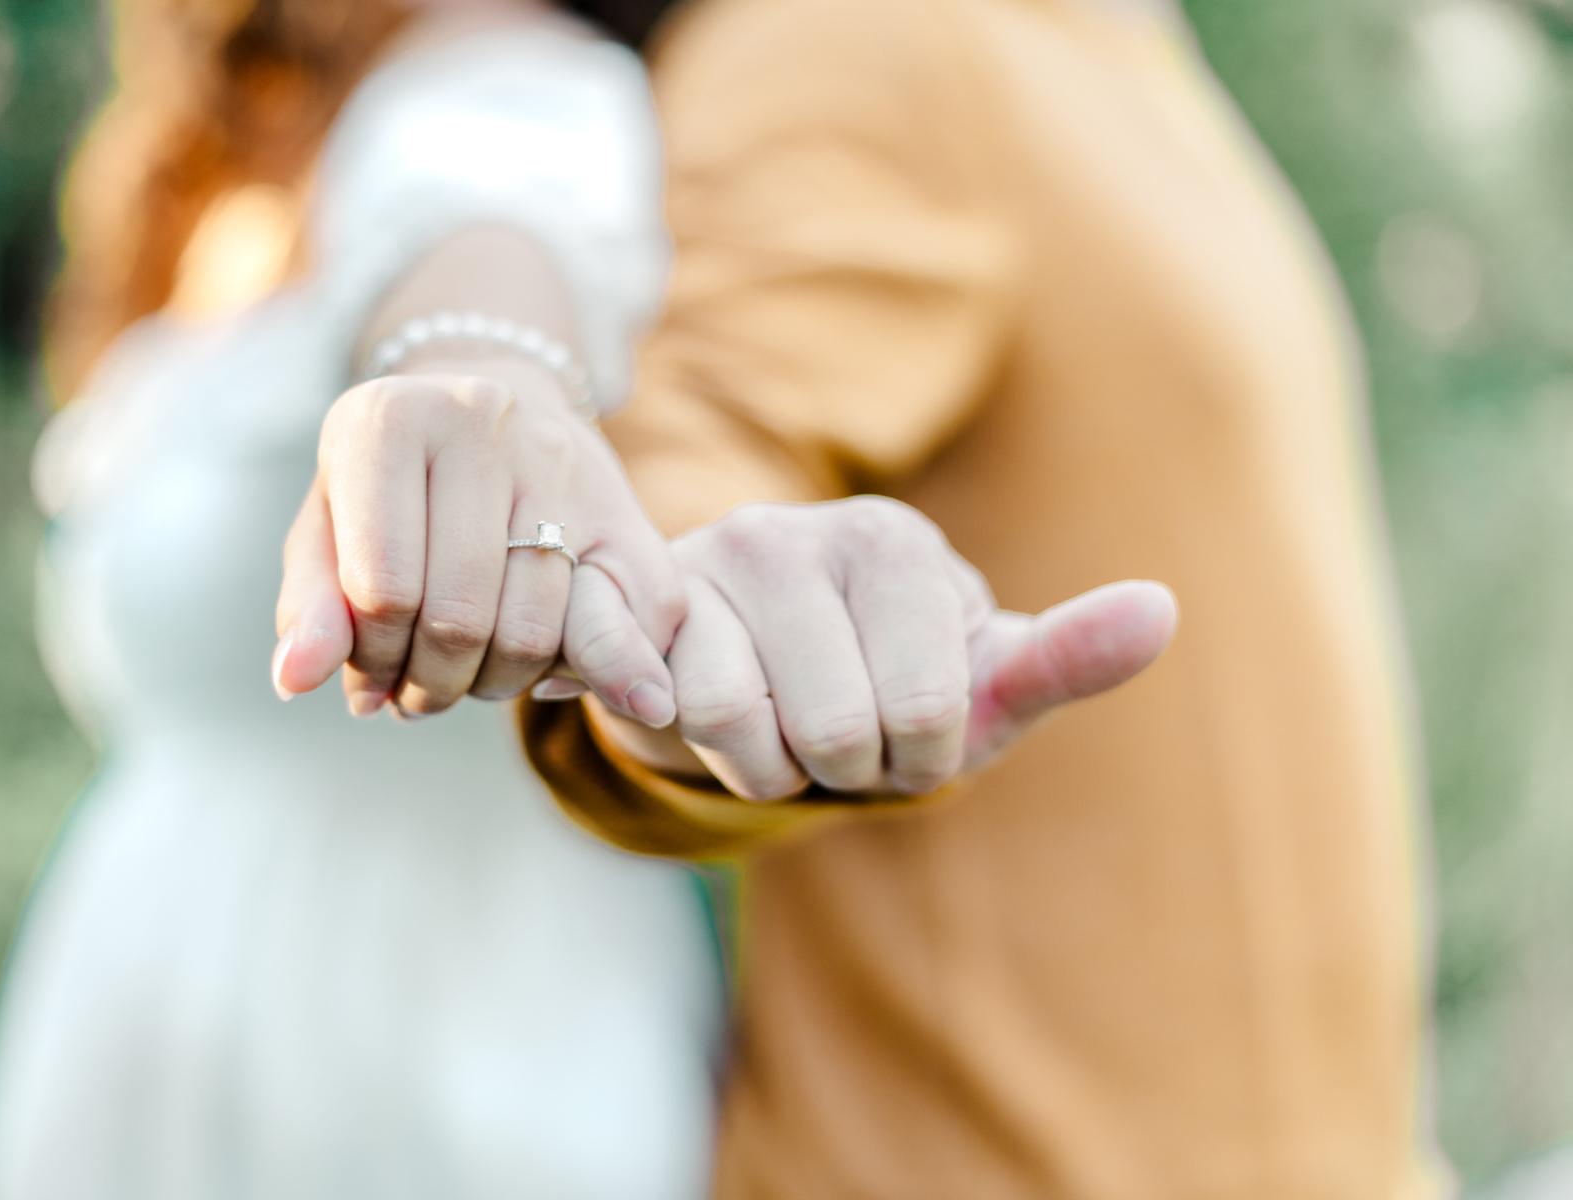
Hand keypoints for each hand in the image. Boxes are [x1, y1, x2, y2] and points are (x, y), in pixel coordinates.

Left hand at [271, 361, 683, 723]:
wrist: (490, 416)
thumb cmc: (391, 491)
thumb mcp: (328, 531)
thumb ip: (309, 606)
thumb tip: (295, 681)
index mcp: (388, 420)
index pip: (383, 590)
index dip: (371, 660)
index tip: (367, 676)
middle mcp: (482, 421)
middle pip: (460, 618)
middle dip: (430, 684)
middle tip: (415, 694)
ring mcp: (560, 459)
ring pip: (534, 632)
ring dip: (494, 687)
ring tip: (466, 679)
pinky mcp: (623, 504)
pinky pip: (617, 626)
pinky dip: (585, 675)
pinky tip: (543, 673)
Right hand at [580, 497, 1177, 799]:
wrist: (746, 677)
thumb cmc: (883, 683)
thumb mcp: (978, 683)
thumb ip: (1065, 657)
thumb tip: (1163, 611)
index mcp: (899, 545)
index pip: (929, 713)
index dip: (918, 760)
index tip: (907, 728)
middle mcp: (803, 531)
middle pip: (841, 731)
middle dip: (846, 770)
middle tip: (838, 734)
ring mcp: (713, 562)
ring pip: (754, 727)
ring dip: (773, 768)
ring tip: (781, 724)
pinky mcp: (646, 605)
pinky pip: (685, 716)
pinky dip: (711, 754)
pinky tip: (718, 715)